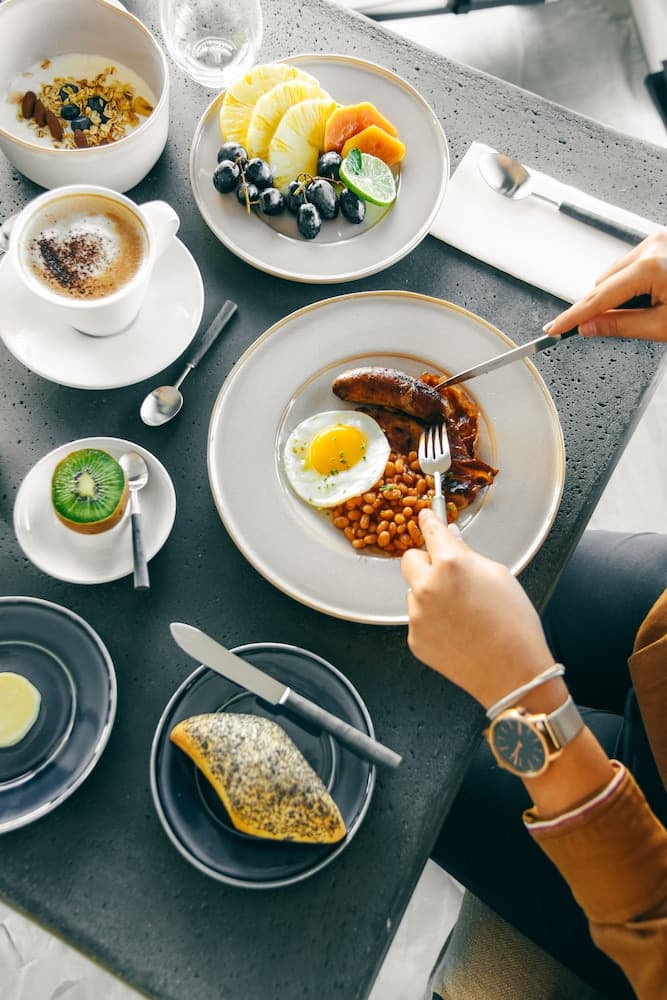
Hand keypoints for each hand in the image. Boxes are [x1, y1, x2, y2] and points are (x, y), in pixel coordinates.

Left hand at [400, 509, 554, 710]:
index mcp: (450, 564)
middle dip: (425, 561)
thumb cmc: (514, 624)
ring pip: (415, 592)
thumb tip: (452, 538)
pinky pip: (418, 618)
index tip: (425, 516)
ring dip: (430, 594)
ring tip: (462, 612)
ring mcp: (417, 615)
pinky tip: (457, 630)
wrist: (513, 673)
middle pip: (410, 559)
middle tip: (447, 572)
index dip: (429, 520)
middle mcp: (427, 586)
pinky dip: (432, 620)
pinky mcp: (415, 638)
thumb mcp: (498, 576)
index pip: (430, 530)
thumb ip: (468, 554)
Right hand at [544, 229, 666, 340]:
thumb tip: (589, 326)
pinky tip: (653, 294)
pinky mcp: (663, 243)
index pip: (599, 297)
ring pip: (618, 273)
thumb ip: (621, 326)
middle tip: (597, 328)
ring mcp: (659, 241)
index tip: (555, 327)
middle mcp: (653, 246)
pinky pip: (634, 264)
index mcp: (650, 267)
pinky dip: (634, 282)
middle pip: (606, 283)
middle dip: (602, 306)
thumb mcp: (662, 325)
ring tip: (648, 309)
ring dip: (620, 294)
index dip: (574, 316)